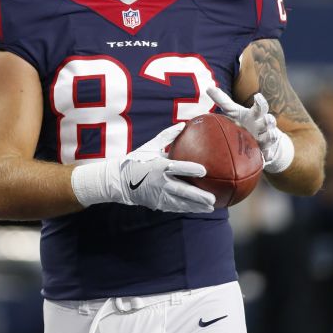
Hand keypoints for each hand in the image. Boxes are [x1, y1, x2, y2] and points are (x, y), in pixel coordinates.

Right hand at [71, 122, 216, 213]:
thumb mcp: (150, 146)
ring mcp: (159, 195)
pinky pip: (175, 207)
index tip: (204, 170)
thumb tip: (183, 124)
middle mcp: (160, 182)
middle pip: (181, 190)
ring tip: (211, 206)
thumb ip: (168, 136)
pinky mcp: (157, 203)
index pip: (176, 168)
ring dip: (196, 206)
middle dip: (197, 196)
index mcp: (159, 166)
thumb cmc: (137, 160)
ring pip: (180, 202)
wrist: (120, 181)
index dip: (190, 169)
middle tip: (212, 198)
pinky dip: (188, 208)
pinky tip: (200, 209)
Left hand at [206, 86, 294, 172]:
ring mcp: (266, 140)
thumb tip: (209, 88)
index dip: (260, 102)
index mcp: (256, 116)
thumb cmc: (246, 123)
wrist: (261, 140)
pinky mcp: (266, 152)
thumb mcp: (235, 112)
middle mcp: (264, 127)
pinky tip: (265, 156)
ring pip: (272, 137)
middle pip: (270, 121)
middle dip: (270, 120)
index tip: (257, 96)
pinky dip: (267, 155)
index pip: (261, 107)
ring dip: (271, 137)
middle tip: (267, 119)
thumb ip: (224, 101)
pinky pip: (269, 154)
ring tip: (269, 135)